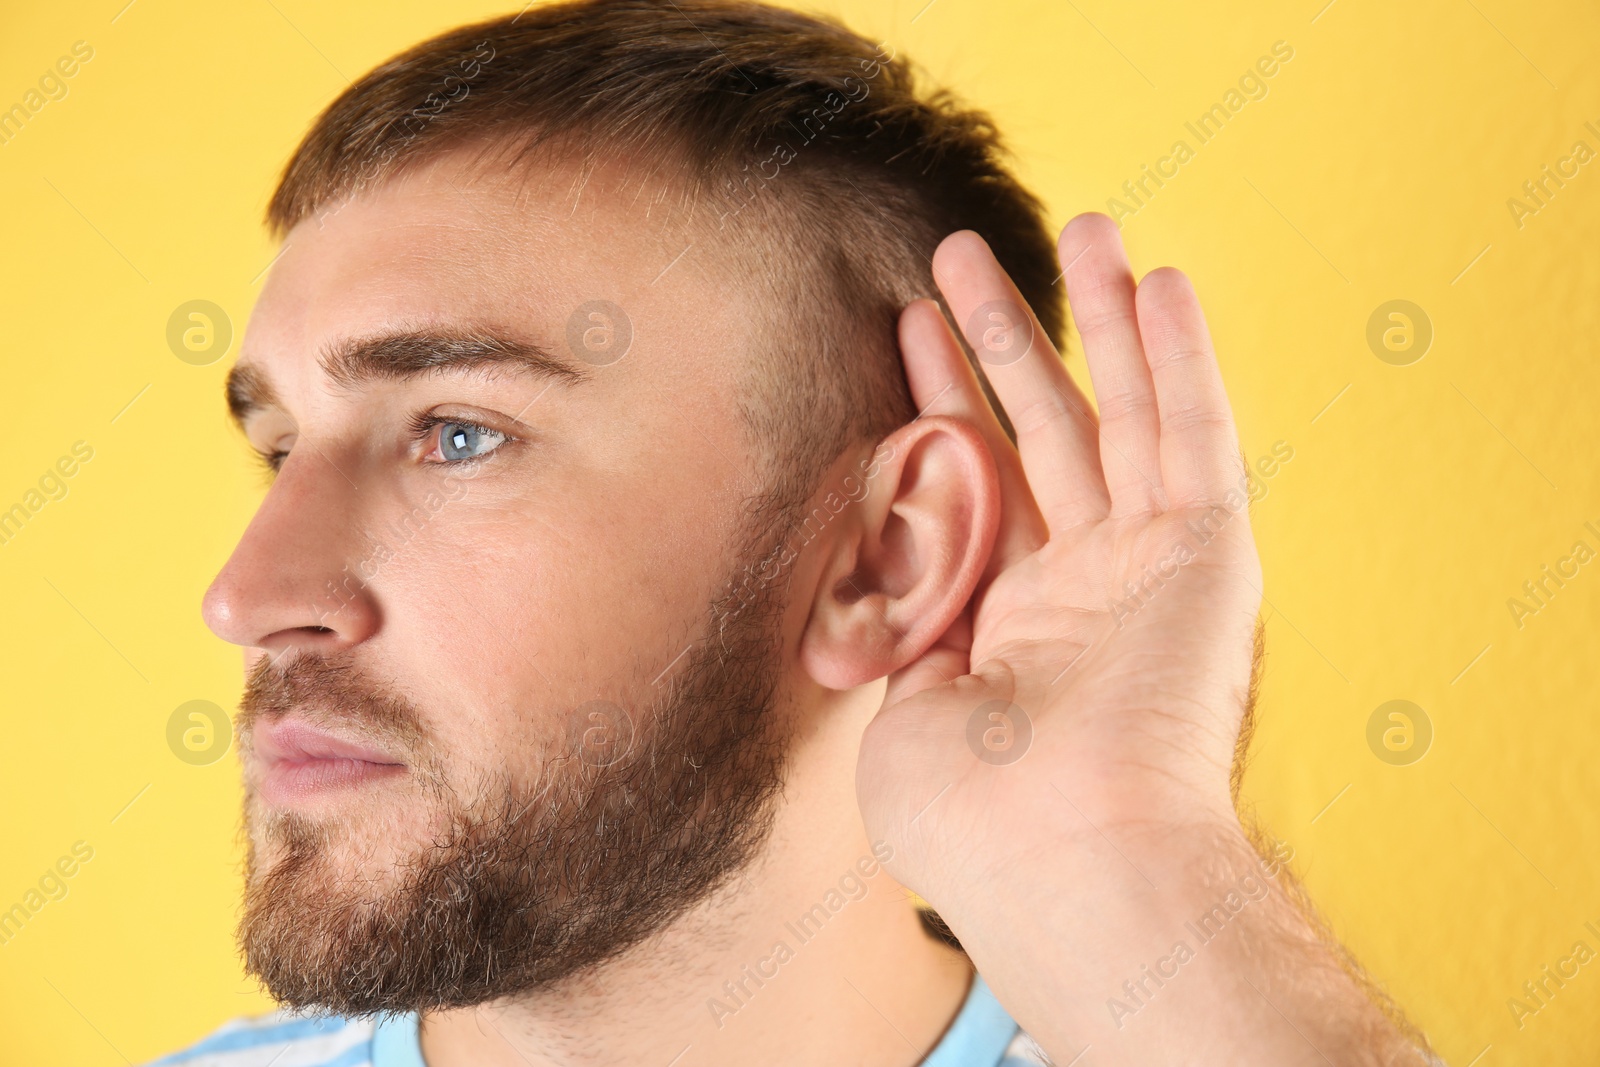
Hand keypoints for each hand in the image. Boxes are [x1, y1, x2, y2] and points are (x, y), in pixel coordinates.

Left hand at [856, 212, 1262, 897]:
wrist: (1066, 862)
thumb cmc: (974, 820)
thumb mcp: (903, 710)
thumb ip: (903, 623)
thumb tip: (887, 566)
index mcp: (1009, 627)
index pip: (974, 484)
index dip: (939, 400)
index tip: (907, 326)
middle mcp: (1082, 588)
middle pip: (1041, 430)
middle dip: (1002, 339)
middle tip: (960, 254)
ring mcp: (1146, 569)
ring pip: (1121, 414)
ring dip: (1098, 320)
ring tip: (1078, 224)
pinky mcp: (1207, 557)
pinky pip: (1193, 437)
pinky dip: (1183, 360)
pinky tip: (1162, 284)